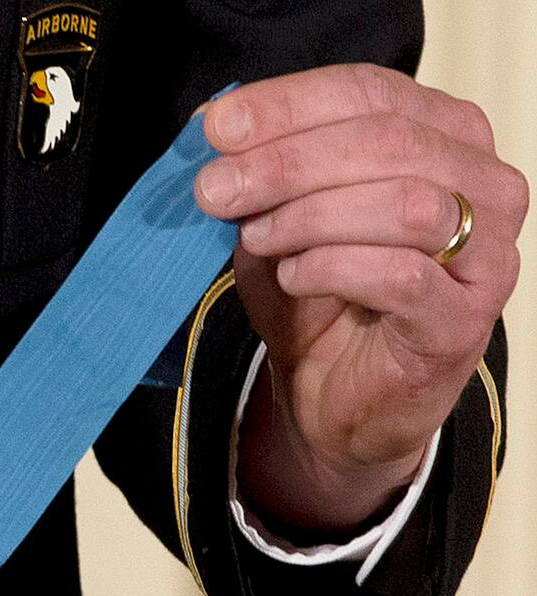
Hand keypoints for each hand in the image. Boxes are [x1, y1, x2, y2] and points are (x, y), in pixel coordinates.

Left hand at [194, 64, 526, 535]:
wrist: (331, 396)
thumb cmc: (316, 297)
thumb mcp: (274, 219)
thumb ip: (257, 172)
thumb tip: (217, 125)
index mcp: (443, 136)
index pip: (371, 92)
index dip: (287, 105)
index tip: (216, 127)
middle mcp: (482, 185)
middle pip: (390, 142)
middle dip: (288, 161)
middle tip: (216, 189)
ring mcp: (486, 255)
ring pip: (409, 204)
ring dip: (312, 216)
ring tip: (256, 237)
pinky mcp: (462, 321)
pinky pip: (402, 276)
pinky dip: (333, 268)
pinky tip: (293, 276)